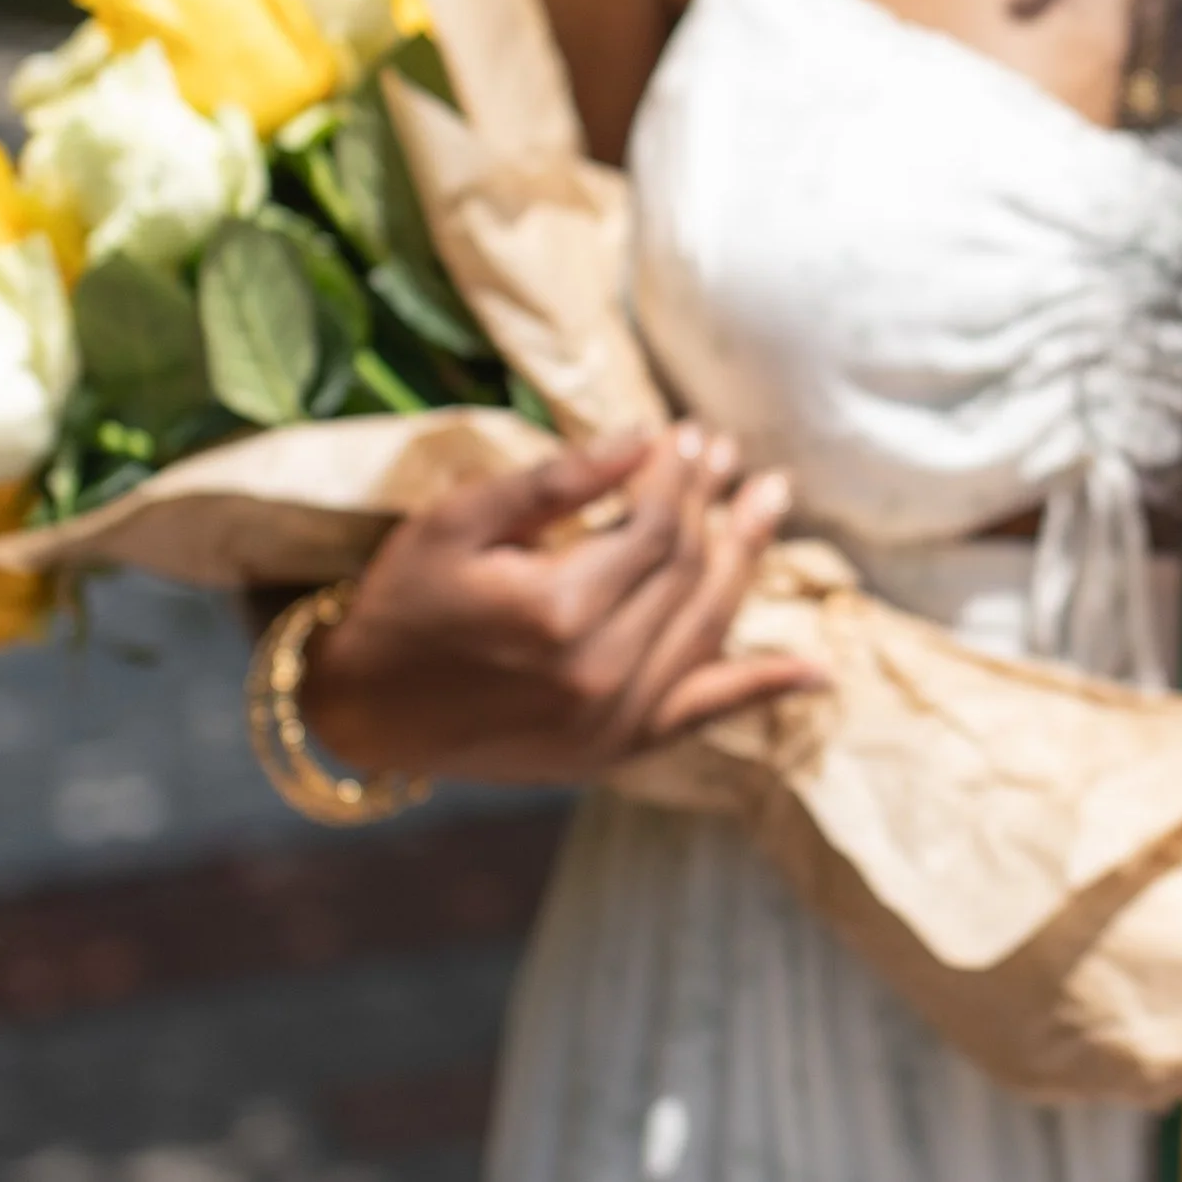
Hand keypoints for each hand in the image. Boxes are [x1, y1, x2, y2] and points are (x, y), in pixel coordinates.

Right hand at [306, 424, 824, 788]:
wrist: (366, 712)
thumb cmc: (403, 601)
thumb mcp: (458, 521)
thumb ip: (556, 481)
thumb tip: (644, 436)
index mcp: (560, 610)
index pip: (655, 526)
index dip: (680, 474)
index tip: (690, 431)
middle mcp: (600, 672)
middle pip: (689, 571)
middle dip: (713, 504)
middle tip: (729, 454)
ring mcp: (615, 720)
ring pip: (708, 626)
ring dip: (746, 562)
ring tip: (769, 502)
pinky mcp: (617, 750)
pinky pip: (706, 713)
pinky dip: (763, 689)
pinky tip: (816, 671)